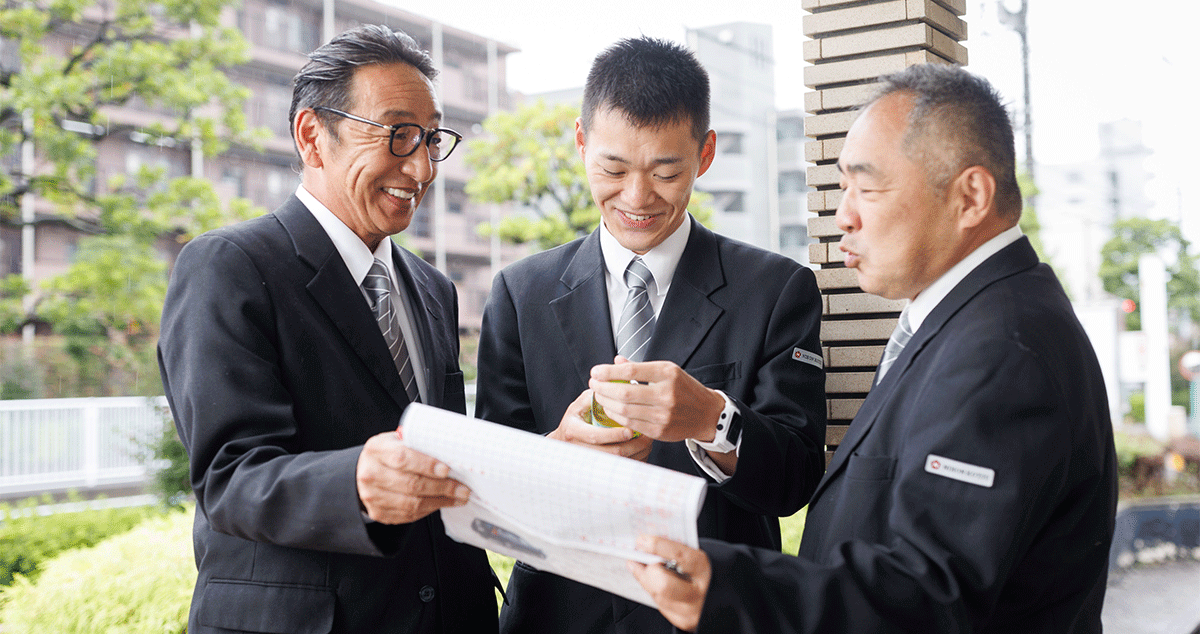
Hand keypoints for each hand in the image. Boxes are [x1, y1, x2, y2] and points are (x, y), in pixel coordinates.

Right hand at [356, 428, 469, 523]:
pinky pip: (409, 515)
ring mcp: (373, 496)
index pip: (402, 458)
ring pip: (412, 503)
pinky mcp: (379, 513)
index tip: (446, 469)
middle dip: (442, 487)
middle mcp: (371, 474)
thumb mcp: (396, 441)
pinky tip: (443, 502)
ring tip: (458, 497)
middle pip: (410, 484)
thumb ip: (417, 443)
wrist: (364, 472)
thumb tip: (449, 450)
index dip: (426, 465)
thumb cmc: (387, 454)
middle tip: (462, 488)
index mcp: (376, 449)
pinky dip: (430, 509)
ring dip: (440, 501)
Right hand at [547, 389, 652, 460]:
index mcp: (573, 430)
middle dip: (632, 447)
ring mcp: (587, 463)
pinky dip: (634, 462)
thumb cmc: (576, 420)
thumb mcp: (579, 405)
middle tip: (647, 438)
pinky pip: (619, 471)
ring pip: (617, 465)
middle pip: (610, 454)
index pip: (595, 436)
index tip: (631, 430)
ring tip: (648, 443)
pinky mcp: (597, 470)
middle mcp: (578, 449)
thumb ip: (595, 396)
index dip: (614, 435)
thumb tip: (616, 387)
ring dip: (636, 455)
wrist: (564, 442)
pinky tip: (643, 452)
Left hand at [589, 357, 724, 442]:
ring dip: (606, 403)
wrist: (706, 413)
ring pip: (624, 410)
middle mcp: (666, 394)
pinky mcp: (660, 431)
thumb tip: (616, 361)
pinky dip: (616, 416)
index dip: (608, 371)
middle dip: (602, 388)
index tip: (595, 371)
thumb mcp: (667, 371)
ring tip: (599, 396)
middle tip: (593, 384)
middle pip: (624, 392)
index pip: (630, 370)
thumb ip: (640, 367)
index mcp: (668, 374)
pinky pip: (630, 424)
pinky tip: (610, 409)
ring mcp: (663, 415)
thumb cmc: (684, 389)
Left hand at [628, 535, 711, 631]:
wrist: (727, 596)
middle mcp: (700, 595)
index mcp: (707, 571)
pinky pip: (660, 604)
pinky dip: (654, 591)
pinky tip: (652, 582)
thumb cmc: (709, 570)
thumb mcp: (700, 555)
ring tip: (638, 566)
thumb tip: (650, 543)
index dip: (658, 546)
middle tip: (636, 558)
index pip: (680, 556)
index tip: (642, 540)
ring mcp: (691, 612)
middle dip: (646, 571)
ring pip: (657, 596)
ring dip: (645, 580)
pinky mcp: (683, 621)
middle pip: (663, 584)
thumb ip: (678, 551)